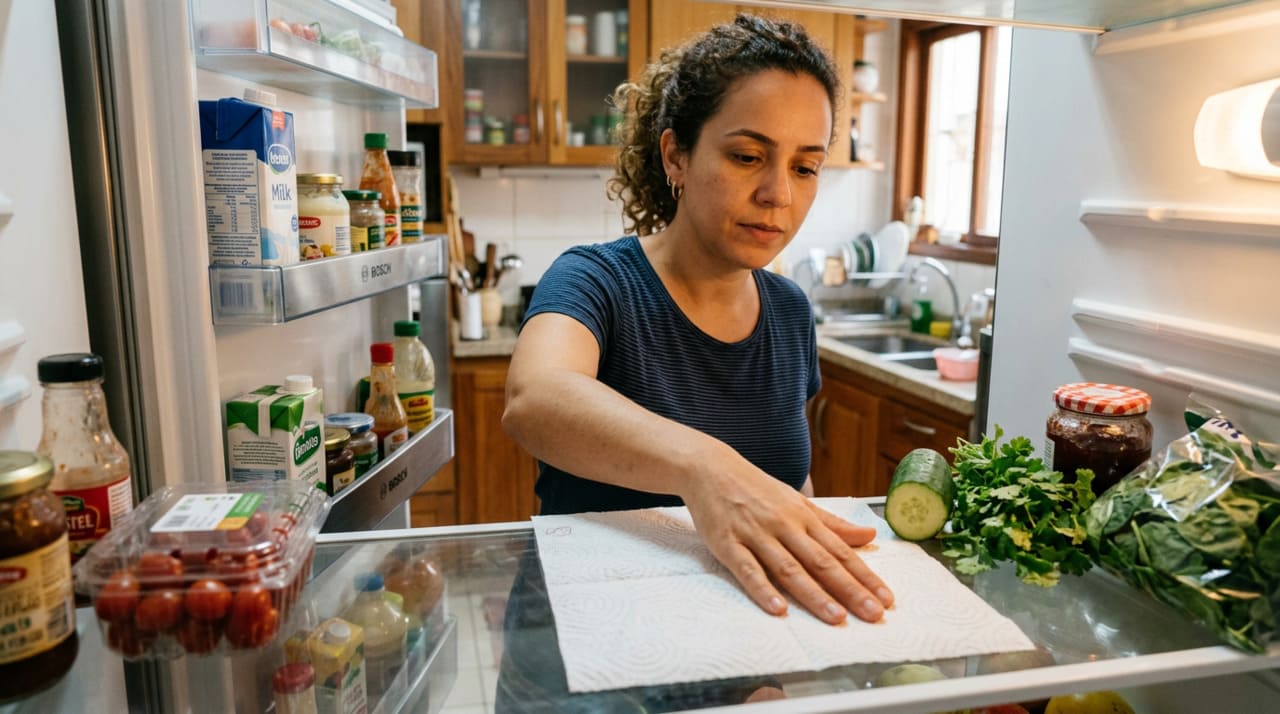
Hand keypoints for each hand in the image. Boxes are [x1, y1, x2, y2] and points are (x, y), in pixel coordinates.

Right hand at [681, 454, 893, 624]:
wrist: (710, 468)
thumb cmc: (756, 488)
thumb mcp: (797, 502)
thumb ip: (832, 523)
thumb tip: (868, 536)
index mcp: (803, 517)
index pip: (840, 550)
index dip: (864, 576)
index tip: (886, 598)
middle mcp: (784, 526)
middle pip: (821, 562)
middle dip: (850, 589)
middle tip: (873, 614)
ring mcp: (755, 535)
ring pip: (789, 569)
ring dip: (814, 595)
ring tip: (836, 617)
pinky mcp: (727, 544)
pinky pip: (747, 570)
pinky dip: (763, 589)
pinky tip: (778, 608)